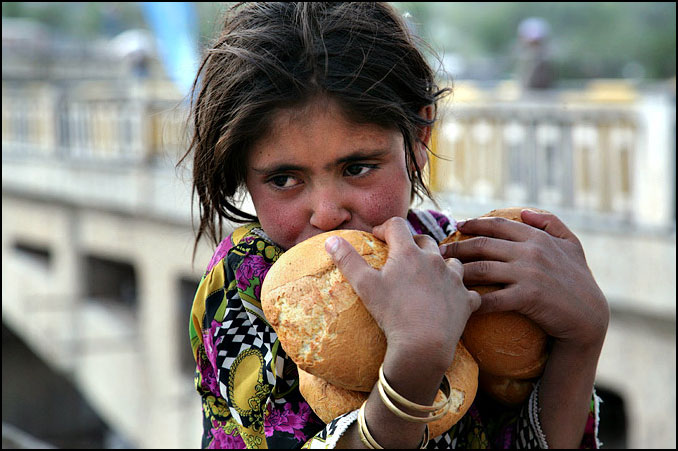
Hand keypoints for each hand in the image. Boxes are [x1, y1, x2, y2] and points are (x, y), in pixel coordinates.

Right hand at [325, 217, 480, 370]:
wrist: (424, 346)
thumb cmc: (392, 314)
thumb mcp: (364, 286)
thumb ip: (348, 260)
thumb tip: (331, 239)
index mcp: (409, 253)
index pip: (397, 225)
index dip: (385, 228)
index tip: (378, 237)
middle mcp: (435, 260)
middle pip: (425, 241)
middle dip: (413, 245)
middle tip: (401, 258)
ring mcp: (454, 280)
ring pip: (451, 262)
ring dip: (440, 265)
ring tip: (430, 276)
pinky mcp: (466, 300)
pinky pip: (468, 291)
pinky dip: (460, 293)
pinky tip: (453, 300)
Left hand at [440, 209, 608, 349]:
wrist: (589, 317)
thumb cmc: (579, 280)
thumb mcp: (572, 245)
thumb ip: (551, 223)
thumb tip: (524, 211)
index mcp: (536, 237)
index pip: (496, 225)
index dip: (472, 224)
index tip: (456, 227)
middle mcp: (530, 251)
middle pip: (482, 246)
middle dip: (456, 248)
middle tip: (439, 253)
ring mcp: (528, 274)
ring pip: (481, 269)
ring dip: (458, 272)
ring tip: (442, 276)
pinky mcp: (527, 297)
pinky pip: (491, 298)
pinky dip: (473, 301)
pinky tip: (459, 302)